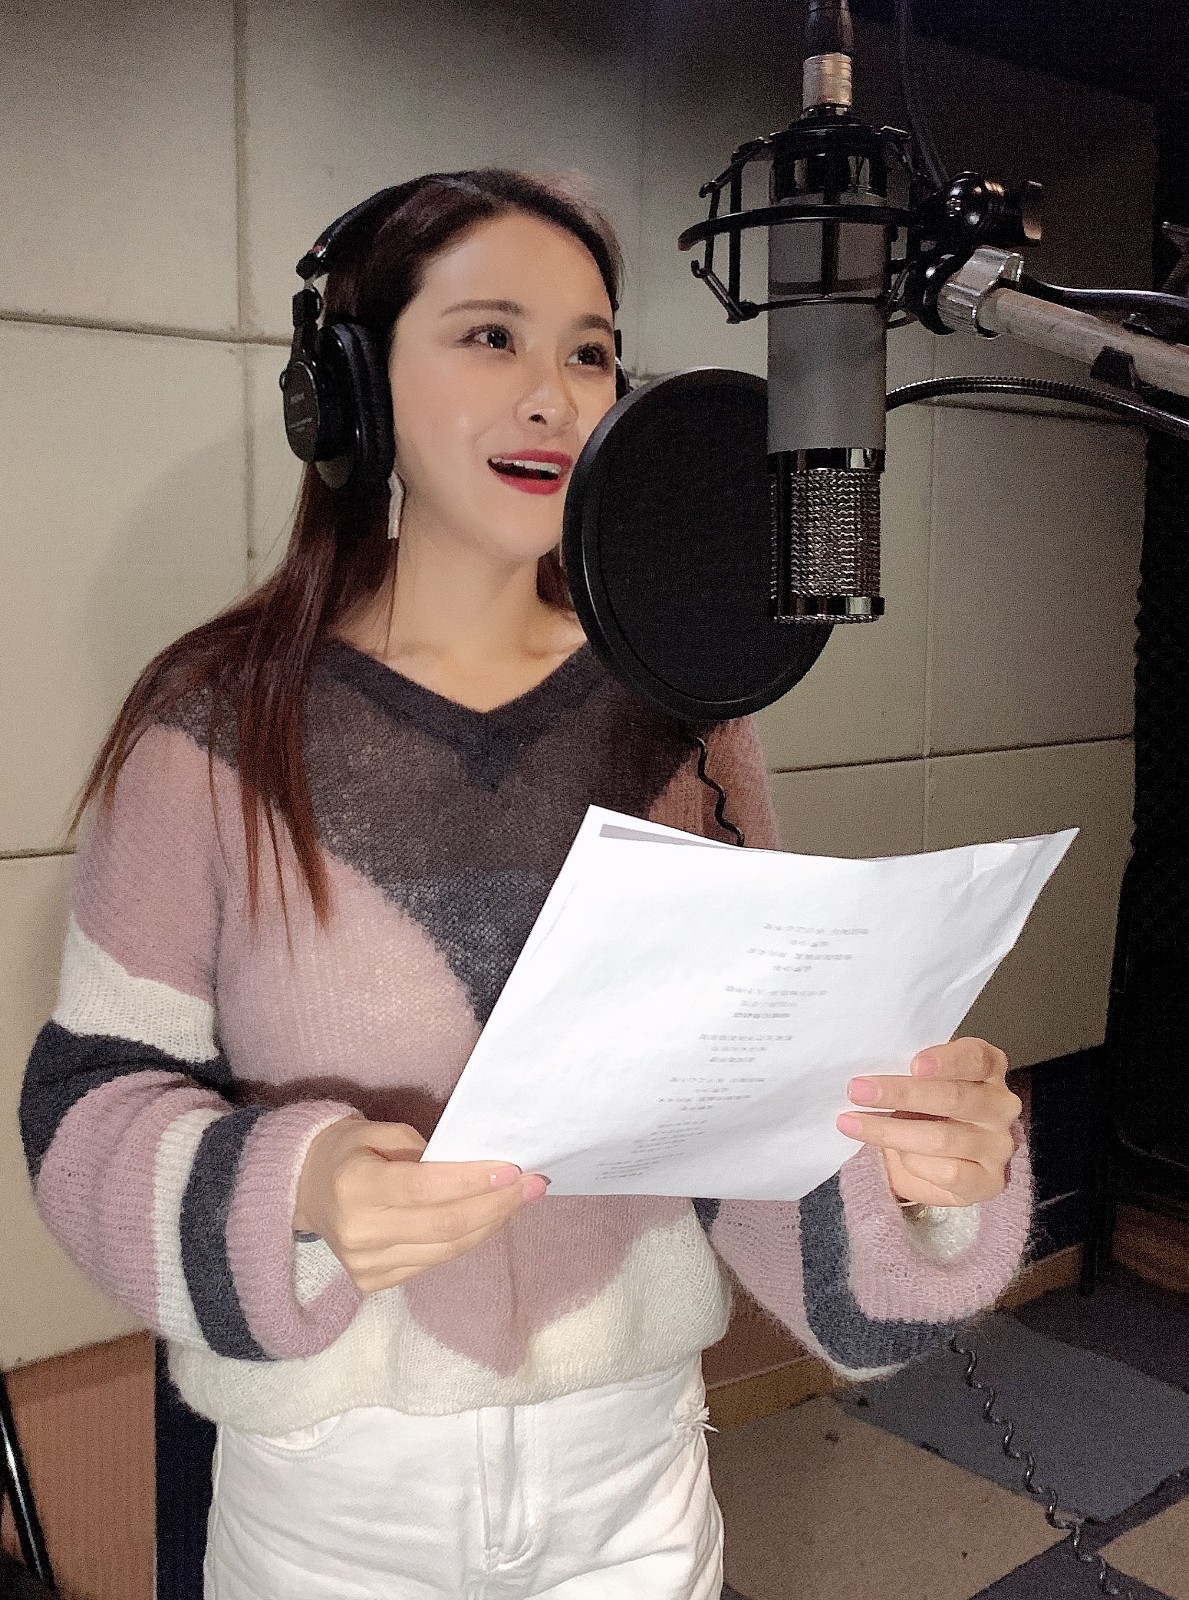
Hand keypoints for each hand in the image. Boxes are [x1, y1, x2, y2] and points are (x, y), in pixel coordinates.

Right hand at [293, 1118, 547, 1292]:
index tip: (513, 1168)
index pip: (426, 1187)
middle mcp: (360, 1231)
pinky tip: (488, 1219)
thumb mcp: (376, 1130)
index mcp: (355, 1186)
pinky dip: (466, 1240)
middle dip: (496, 1204)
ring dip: (489, 1224)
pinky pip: (433, 1262)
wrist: (303, 1190)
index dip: (473, 1180)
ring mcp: (365, 1264)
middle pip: (444, 1225)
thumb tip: (475, 1165)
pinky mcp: (373, 1282)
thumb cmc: (347, 1150)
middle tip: (534, 1185)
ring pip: (446, 1249)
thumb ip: (421, 1147)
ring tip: (519, 1200)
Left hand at [835, 1038, 1020, 1207]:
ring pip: (942, 1138)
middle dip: (900, 1094)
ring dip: (890, 1131)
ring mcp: (998, 1145)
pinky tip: (893, 1155)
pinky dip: (913, 1163)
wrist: (935, 1161)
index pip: (975, 1057)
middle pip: (954, 1098)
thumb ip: (907, 1073)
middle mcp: (1001, 1105)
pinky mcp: (989, 1181)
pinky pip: (947, 1172)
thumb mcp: (920, 1083)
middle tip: (857, 1091)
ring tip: (854, 1124)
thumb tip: (866, 1076)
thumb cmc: (924, 1109)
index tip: (913, 1064)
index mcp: (988, 1069)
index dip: (946, 1060)